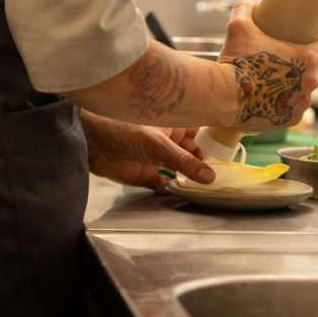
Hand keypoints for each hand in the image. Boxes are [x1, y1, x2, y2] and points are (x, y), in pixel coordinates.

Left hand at [81, 112, 214, 191]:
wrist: (89, 140)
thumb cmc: (121, 127)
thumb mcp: (157, 144)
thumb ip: (183, 161)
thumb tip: (209, 176)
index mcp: (172, 125)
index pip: (198, 132)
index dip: (212, 141)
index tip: (228, 154)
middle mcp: (167, 141)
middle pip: (192, 153)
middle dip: (203, 164)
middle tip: (218, 176)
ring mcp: (156, 158)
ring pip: (179, 169)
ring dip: (189, 178)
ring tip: (203, 187)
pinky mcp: (144, 175)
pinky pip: (163, 184)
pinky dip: (171, 188)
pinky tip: (178, 191)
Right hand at [217, 0, 317, 130]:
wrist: (224, 96)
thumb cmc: (236, 61)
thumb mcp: (239, 27)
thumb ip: (246, 9)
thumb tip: (251, 1)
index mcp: (307, 58)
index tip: (312, 44)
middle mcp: (311, 81)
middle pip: (315, 71)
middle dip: (303, 67)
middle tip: (283, 62)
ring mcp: (302, 102)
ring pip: (305, 91)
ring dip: (295, 87)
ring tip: (275, 82)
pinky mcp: (291, 120)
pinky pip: (293, 110)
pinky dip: (285, 106)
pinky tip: (272, 100)